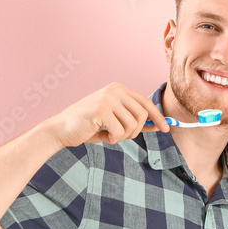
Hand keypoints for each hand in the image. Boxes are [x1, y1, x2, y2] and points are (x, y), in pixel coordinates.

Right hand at [48, 83, 168, 146]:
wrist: (61, 129)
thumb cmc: (88, 126)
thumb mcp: (114, 122)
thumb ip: (135, 122)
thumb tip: (157, 126)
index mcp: (118, 89)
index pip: (145, 102)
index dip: (158, 116)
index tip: (166, 128)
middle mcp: (114, 90)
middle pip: (142, 114)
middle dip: (136, 131)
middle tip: (122, 137)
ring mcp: (107, 98)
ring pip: (132, 124)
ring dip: (123, 136)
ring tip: (109, 135)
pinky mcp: (101, 110)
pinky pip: (120, 131)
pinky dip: (113, 139)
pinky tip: (102, 136)